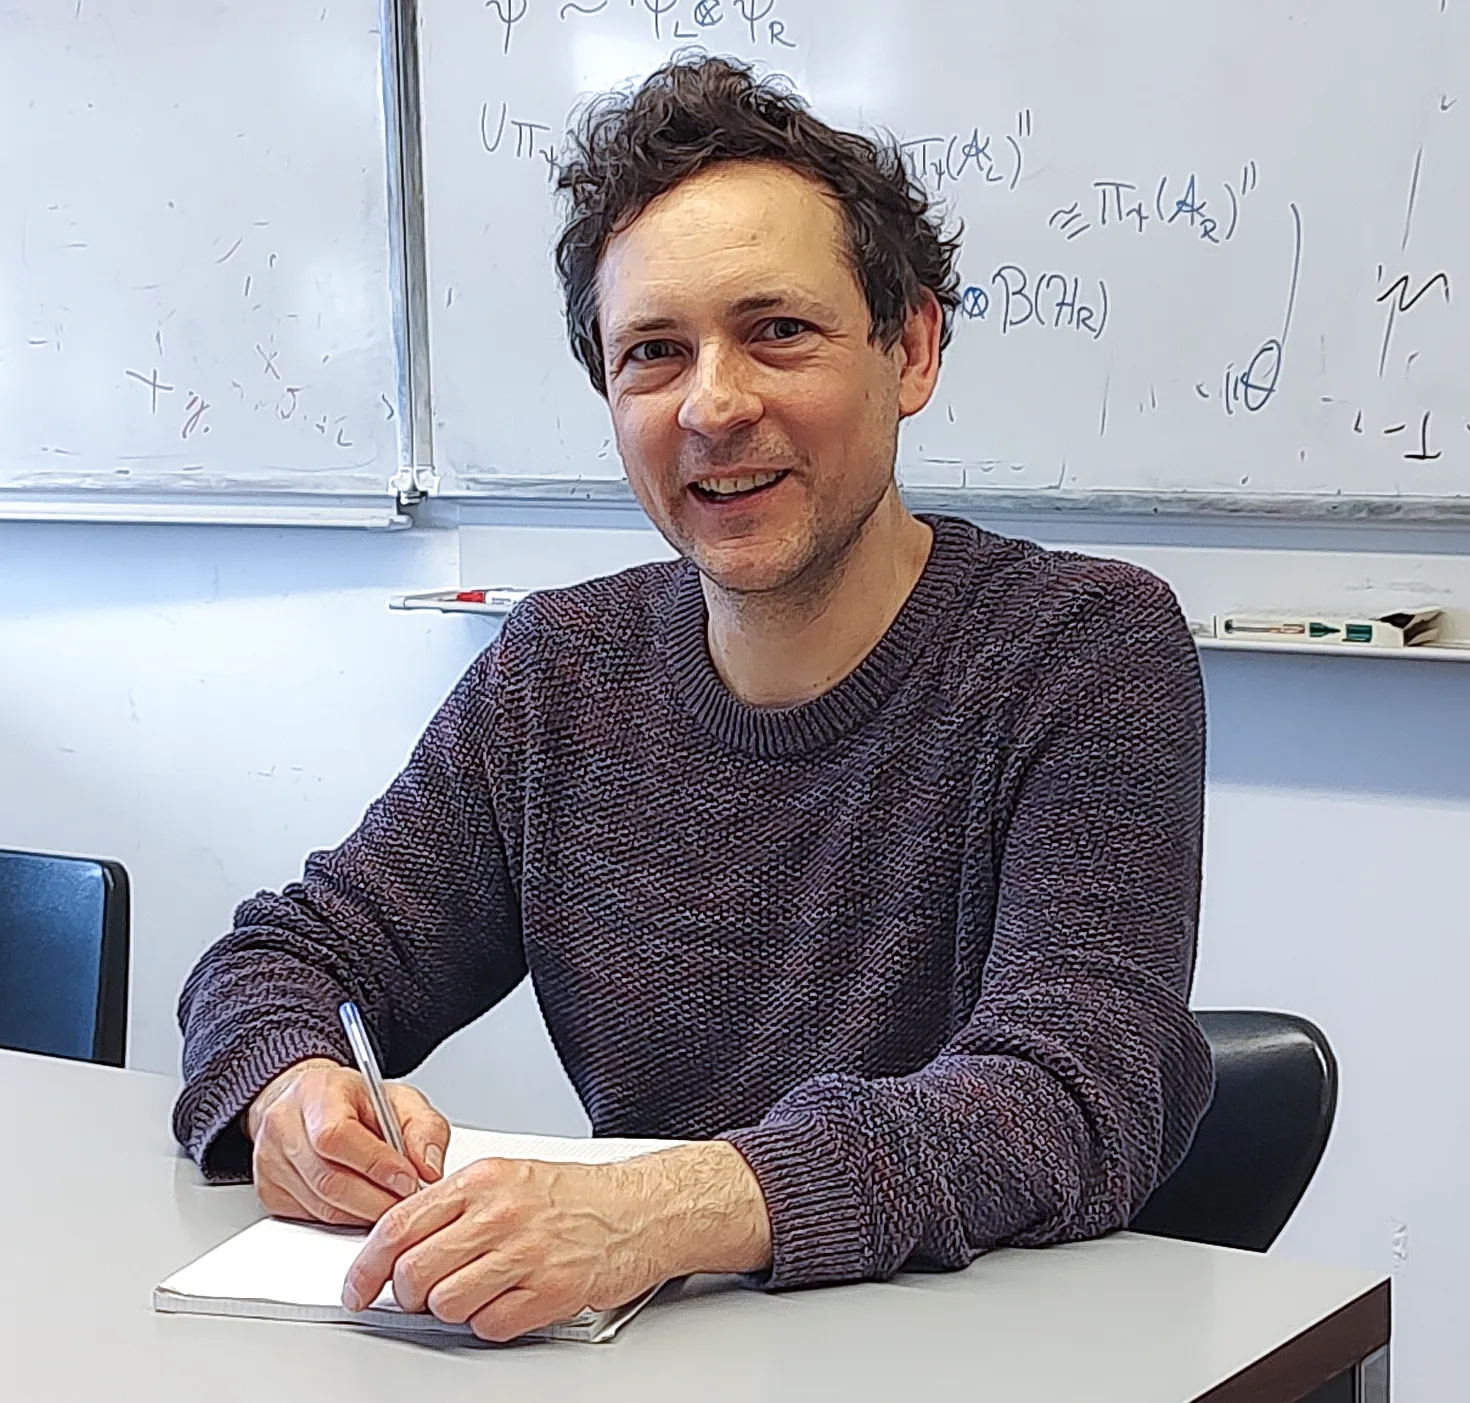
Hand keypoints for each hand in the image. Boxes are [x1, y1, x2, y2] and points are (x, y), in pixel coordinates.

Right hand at [245, 1058, 450, 1226]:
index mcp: (316, 1092)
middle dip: (377, 1199)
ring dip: (364, 1213)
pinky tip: (362, 1205)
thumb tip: (430, 1170)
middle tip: (407, 1201)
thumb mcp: (401, 1100)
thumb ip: (425, 1129)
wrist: (312, 1102)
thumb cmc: (355, 1102)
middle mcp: (283, 1125)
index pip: (336, 1135)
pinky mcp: (269, 1193)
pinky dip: (344, 1220)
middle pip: (328, 1179)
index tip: (409, 1178)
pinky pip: (311, 1220)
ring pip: (321, 1207)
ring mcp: (269, 1162)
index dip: (376, 1164)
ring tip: (389, 1202)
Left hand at [342, 1141, 771, 1340]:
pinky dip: (490, 1323)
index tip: (356, 1287)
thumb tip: (398, 1238)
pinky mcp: (550, 1290)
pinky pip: (488, 1326)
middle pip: (414, 1272)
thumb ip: (454, 1203)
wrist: (641, 1210)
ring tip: (476, 1293)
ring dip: (451, 1310)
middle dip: (408, 1294)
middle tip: (423, 1294)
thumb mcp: (508, 1177)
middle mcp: (499, 1213)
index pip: (398, 1225)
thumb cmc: (576, 1196)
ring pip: (446, 1304)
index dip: (366, 1266)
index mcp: (483, 1180)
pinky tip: (509, 1301)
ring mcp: (525, 1252)